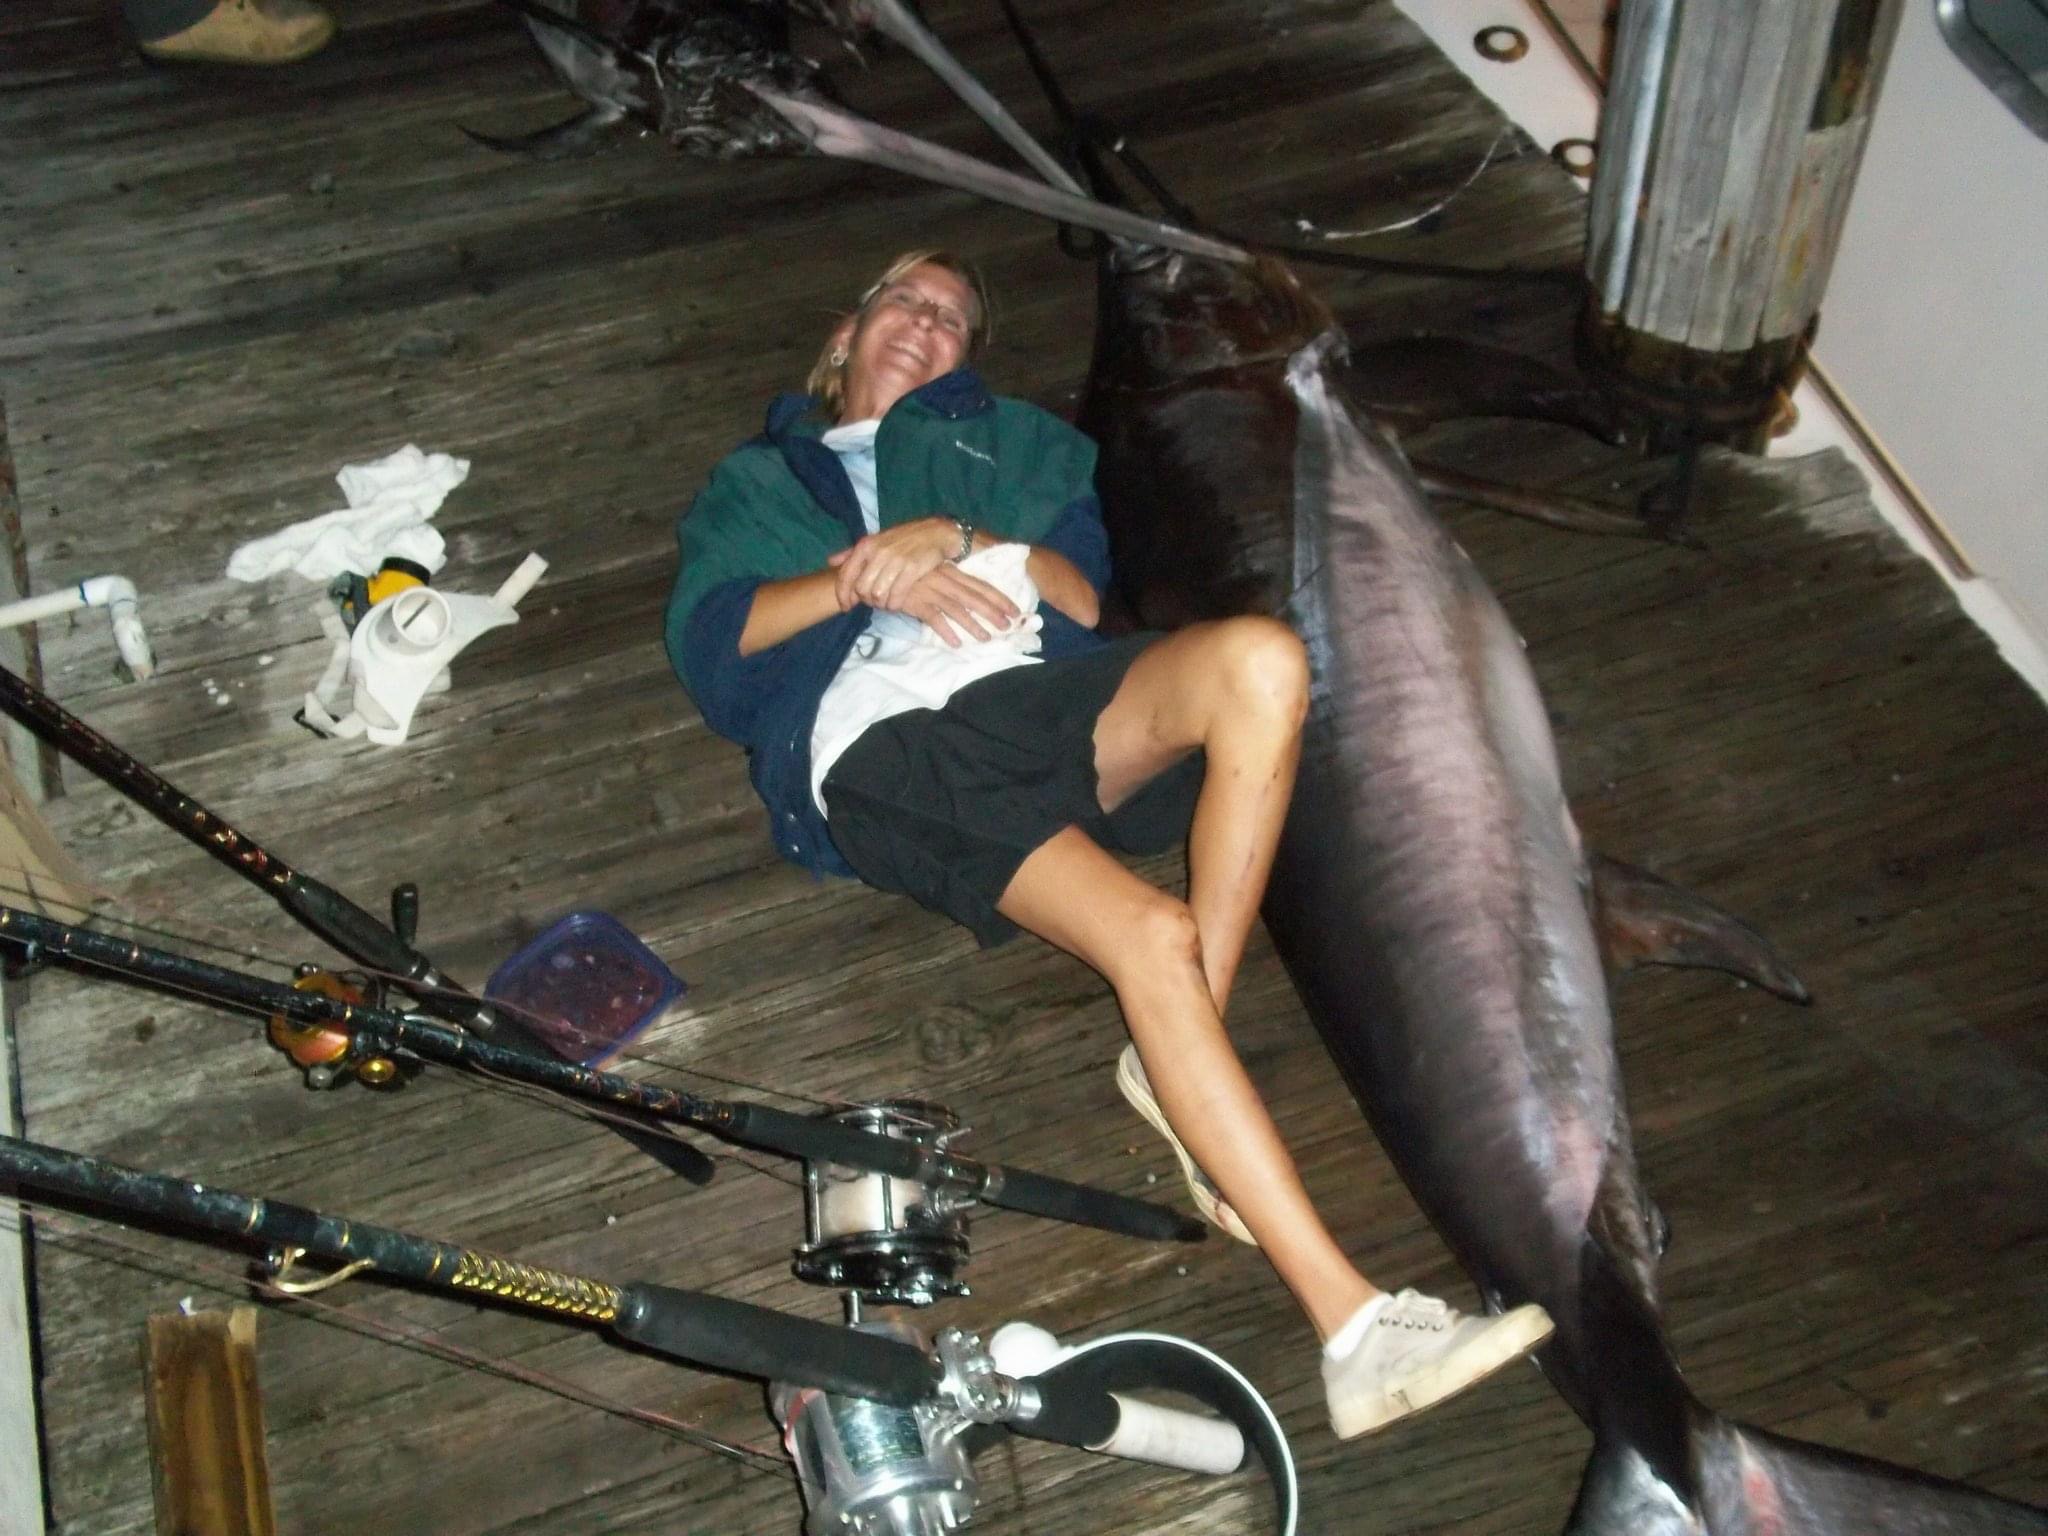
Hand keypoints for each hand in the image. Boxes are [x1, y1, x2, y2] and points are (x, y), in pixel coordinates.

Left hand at [829, 517, 960, 611]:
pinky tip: (897, 603)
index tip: (846, 607)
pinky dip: (894, 605)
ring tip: (886, 602)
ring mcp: (895, 561)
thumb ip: (852, 552)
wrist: (936, 533)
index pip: (845, 575)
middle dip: (866, 601)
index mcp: (866, 545)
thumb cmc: (904, 539)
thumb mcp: (876, 541)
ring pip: (877, 595)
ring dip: (881, 604)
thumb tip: (831, 562)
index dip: (843, 595)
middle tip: (874, 602)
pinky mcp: (911, 570)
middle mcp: (877, 552)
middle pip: (861, 589)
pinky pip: (896, 597)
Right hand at [890, 563, 1019, 646]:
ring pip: (956, 609)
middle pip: (974, 597)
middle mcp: (943, 579)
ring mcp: (929, 590)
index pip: (979, 585)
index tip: (1014, 609)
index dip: (998, 598)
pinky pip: (933, 618)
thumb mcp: (931, 574)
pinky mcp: (915, 601)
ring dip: (973, 624)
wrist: (876, 570)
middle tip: (1009, 625)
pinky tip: (956, 643)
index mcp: (950, 571)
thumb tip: (969, 601)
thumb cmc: (906, 573)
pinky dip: (945, 631)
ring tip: (986, 638)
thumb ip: (949, 585)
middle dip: (993, 611)